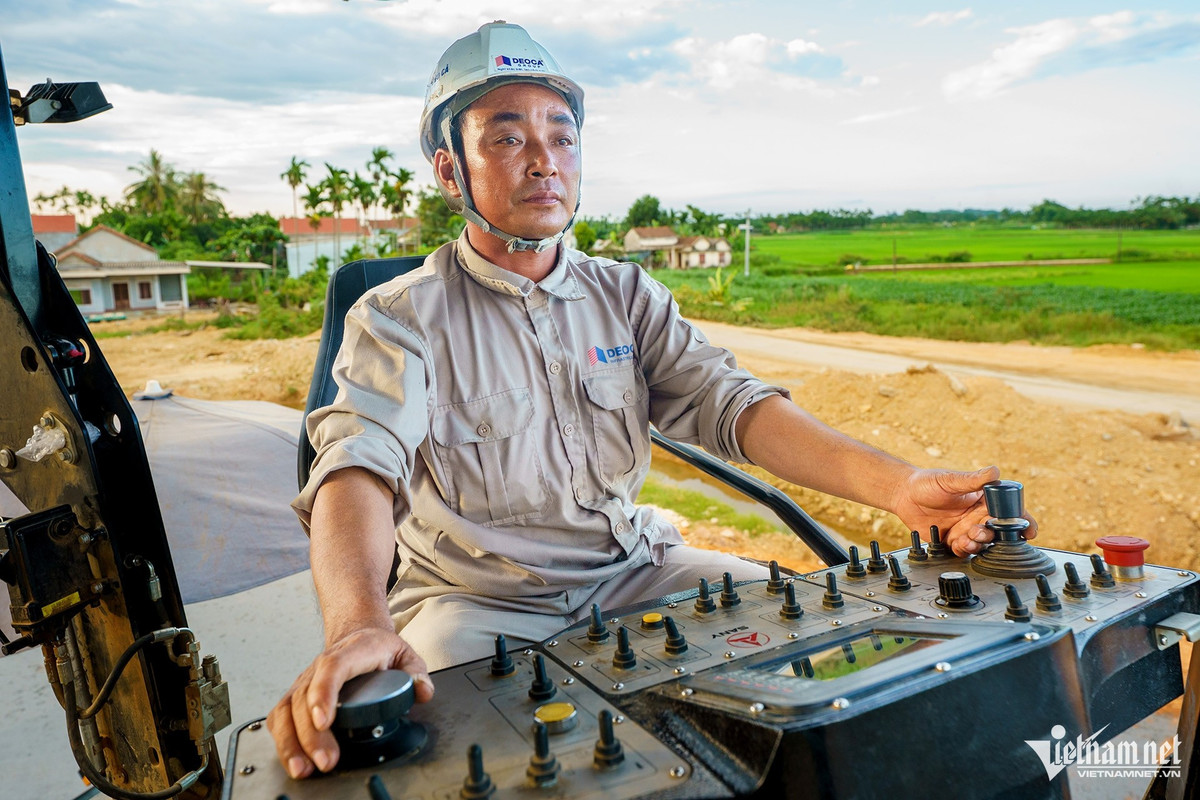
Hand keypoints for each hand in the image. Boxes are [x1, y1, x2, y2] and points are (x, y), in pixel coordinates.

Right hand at [267, 626, 433, 778]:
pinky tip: (294, 759)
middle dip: (311, 734)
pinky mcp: (296, 696)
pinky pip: (280, 718)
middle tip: (325, 760)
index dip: (324, 693)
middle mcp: (322, 664)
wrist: (359, 636)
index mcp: (352, 650)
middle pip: (305, 696)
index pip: (332, 667)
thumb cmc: (379, 649)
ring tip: (302, 767)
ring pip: (287, 709)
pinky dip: (283, 740)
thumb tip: (421, 691)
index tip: (325, 721)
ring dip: (291, 741)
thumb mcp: (406, 655)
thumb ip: (416, 673)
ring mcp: (306, 680)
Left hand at [890, 466, 1037, 556]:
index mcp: (983, 500)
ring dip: (980, 543)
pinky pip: (965, 551)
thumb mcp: (950, 479)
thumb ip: (972, 479)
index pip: (1009, 511)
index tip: (1028, 529)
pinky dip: (965, 550)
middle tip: (981, 530)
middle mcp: (978, 516)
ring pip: (983, 543)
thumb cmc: (927, 482)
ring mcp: (966, 530)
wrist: (903, 495)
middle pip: (998, 531)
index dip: (1022, 521)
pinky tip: (958, 542)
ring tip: (968, 536)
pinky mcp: (953, 541)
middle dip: (996, 535)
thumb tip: (995, 471)